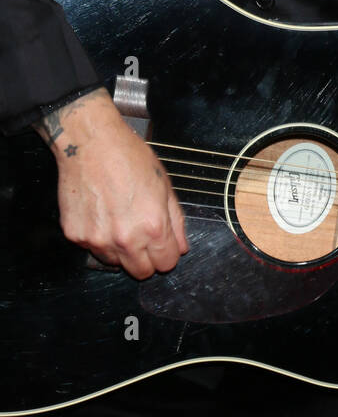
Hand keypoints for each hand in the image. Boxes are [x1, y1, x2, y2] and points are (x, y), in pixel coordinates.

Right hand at [34, 87, 188, 280]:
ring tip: (119, 219)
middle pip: (141, 273)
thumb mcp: (164, 184)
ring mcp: (97, 240)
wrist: (90, 143)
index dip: (167, 254)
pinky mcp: (76, 236)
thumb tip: (181, 248)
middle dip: (146, 259)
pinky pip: (92, 249)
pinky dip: (98, 238)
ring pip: (115, 264)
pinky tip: (100, 213)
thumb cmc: (129, 158)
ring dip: (120, 250)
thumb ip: (176, 221)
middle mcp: (125, 239)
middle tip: (142, 236)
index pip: (166, 264)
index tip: (162, 244)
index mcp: (152, 227)